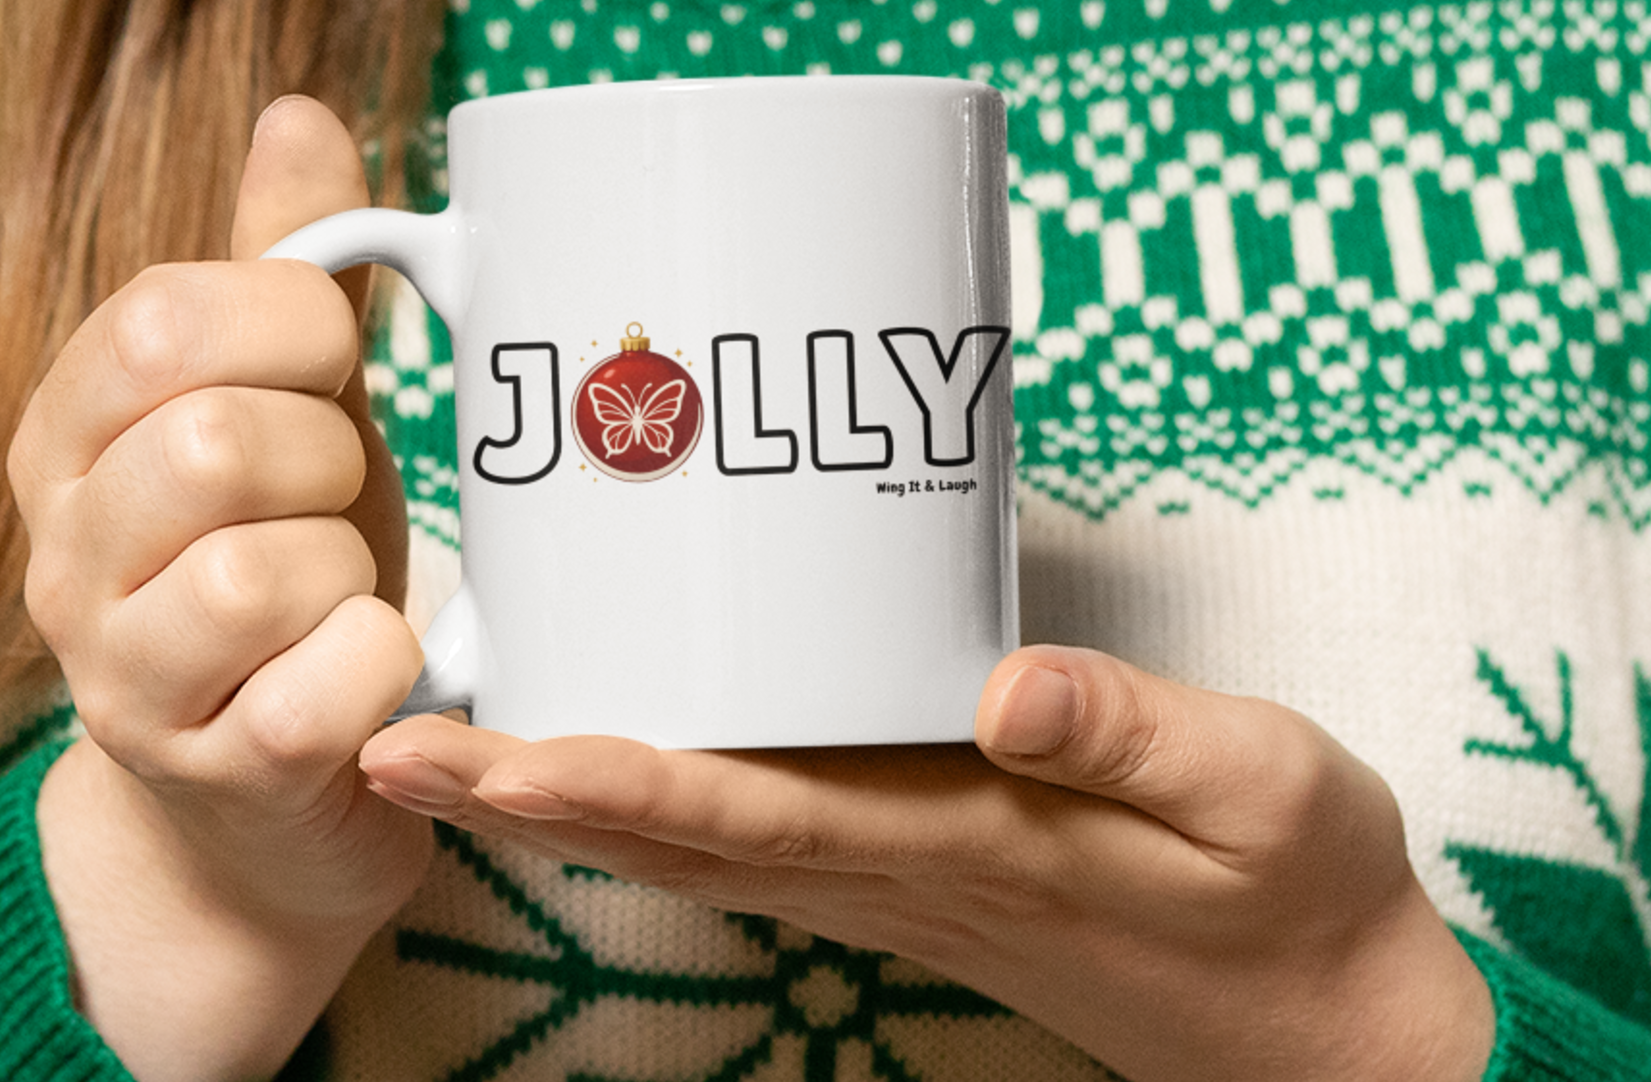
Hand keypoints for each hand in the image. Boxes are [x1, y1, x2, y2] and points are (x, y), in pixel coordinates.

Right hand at [9, 96, 429, 1080]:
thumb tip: (299, 112)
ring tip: (346, 591)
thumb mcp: (286, 403)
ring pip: (262, 569)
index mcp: (70, 436)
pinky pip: (326, 683)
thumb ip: (284, 269)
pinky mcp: (215, 774)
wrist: (269, 791)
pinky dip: (384, 661)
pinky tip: (374, 669)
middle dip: (326, 457)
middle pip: (210, 441)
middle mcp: (64, 556)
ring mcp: (123, 679)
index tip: (332, 364)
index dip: (289, 322)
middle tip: (339, 498)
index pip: (156, 321)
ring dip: (352, 567)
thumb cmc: (287, 568)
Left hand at [357, 644, 1494, 1081]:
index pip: (761, 817)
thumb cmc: (1284, 888)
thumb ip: (1134, 735)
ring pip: (694, 842)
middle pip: (681, 834)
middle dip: (531, 795)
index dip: (622, 786)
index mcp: (968, 840)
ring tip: (442, 743)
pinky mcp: (905, 859)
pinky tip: (590, 752)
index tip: (499, 757)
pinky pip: (744, 833)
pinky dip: (643, 798)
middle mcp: (895, 866)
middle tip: (390, 744)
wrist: (1302, 1010)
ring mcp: (888, 874)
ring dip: (561, 799)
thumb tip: (1003, 684)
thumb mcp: (1260, 790)